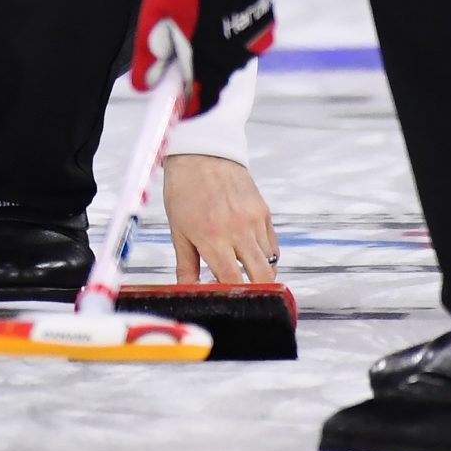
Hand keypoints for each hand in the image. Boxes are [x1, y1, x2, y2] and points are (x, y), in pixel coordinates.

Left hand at [130, 0, 276, 115]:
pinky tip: (217, 12)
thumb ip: (150, 53)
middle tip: (178, 51)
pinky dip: (228, 36)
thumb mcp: (156, 11)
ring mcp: (254, 40)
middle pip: (214, 81)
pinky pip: (242, 42)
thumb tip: (145, 86)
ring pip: (228, 61)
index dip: (184, 104)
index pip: (198, 101)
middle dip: (196, 74)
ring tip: (197, 21)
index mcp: (207, 56)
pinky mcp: (264, 25)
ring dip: (212, 53)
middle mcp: (235, 54)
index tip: (173, 98)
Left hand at [163, 154, 278, 283]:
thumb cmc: (184, 189)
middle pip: (261, 277)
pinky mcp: (264, 212)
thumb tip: (187, 291)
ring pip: (270, 262)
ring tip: (244, 272)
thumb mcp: (178, 229)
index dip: (231, 296)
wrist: (202, 152)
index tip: (225, 298)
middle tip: (243, 293)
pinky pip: (272, 244)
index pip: (232, 281)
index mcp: (212, 237)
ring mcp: (254, 221)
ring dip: (260, 273)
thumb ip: (185, 265)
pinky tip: (250, 255)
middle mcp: (237, 231)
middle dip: (255, 292)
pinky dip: (265, 255)